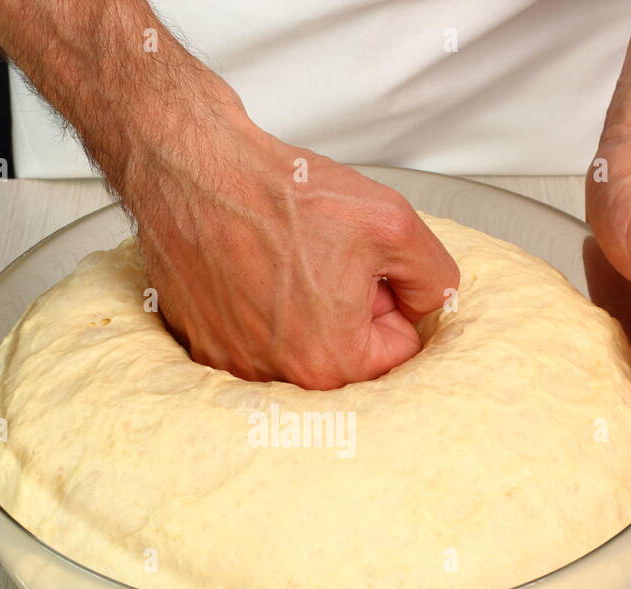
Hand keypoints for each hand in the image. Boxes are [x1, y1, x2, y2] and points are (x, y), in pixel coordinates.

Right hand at [123, 120, 459, 389]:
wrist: (196, 170)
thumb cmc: (280, 195)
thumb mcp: (393, 224)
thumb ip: (435, 276)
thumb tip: (433, 302)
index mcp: (332, 362)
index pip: (397, 350)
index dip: (389, 299)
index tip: (363, 268)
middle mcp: (279, 376)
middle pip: (346, 353)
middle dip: (347, 310)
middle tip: (323, 259)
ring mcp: (234, 364)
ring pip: (299, 345)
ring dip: (302, 310)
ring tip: (283, 260)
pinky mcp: (202, 344)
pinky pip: (253, 336)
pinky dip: (258, 307)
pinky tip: (250, 269)